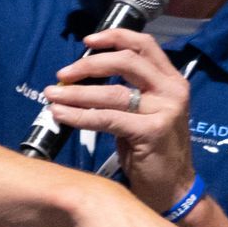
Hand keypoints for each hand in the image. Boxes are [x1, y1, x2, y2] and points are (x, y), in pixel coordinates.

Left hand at [47, 30, 195, 211]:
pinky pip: (107, 118)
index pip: (144, 45)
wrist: (174, 189)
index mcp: (172, 81)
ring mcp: (165, 111)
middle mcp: (172, 91)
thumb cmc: (154, 151)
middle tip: (62, 74)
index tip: (87, 41)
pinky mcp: (152, 131)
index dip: (114, 37)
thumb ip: (129, 91)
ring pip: (113, 92)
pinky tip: (61, 115)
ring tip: (52, 96)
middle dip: (88, 65)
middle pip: (126, 61)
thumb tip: (84, 77)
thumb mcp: (148, 113)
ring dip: (77, 92)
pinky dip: (79, 116)